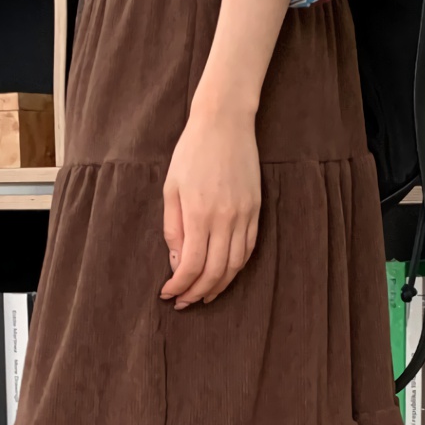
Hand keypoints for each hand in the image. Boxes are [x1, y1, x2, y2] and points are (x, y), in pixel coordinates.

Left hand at [160, 102, 260, 309]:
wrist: (225, 123)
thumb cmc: (191, 152)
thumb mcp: (171, 188)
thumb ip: (173, 228)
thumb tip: (175, 262)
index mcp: (199, 214)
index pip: (190, 266)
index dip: (178, 286)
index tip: (168, 294)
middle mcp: (225, 219)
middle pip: (215, 272)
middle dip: (197, 293)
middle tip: (183, 302)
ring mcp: (245, 215)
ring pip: (235, 265)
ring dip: (219, 285)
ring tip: (203, 294)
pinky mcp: (256, 209)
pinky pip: (249, 248)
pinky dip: (237, 267)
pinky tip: (225, 273)